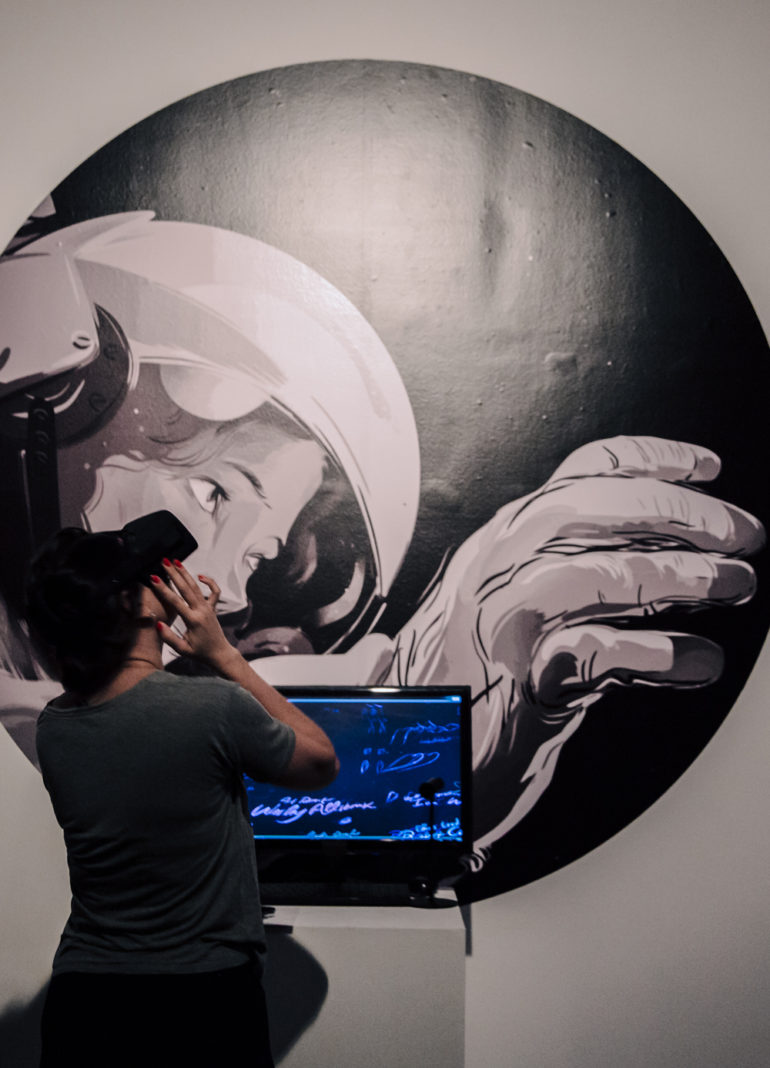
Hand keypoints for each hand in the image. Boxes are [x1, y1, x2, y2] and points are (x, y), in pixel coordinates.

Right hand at [152, 562, 236, 670]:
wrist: (219, 653)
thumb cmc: (199, 653)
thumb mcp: (182, 649)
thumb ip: (169, 638)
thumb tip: (158, 624)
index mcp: (193, 620)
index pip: (176, 601)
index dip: (163, 589)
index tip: (154, 578)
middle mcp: (201, 611)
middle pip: (186, 588)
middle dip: (174, 574)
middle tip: (164, 562)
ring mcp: (208, 608)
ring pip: (196, 587)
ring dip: (186, 574)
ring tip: (176, 562)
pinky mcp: (213, 608)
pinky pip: (214, 592)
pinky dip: (209, 582)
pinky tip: (200, 576)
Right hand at [387, 436, 764, 844]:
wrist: (403, 761)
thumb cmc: (471, 684)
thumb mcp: (514, 609)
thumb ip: (571, 574)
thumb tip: (666, 551)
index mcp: (502, 544)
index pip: (578, 476)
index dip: (651, 460)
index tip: (711, 469)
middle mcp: (495, 570)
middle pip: (587, 509)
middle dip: (677, 511)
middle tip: (744, 534)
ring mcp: (497, 626)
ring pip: (592, 573)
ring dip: (677, 574)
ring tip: (734, 586)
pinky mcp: (512, 686)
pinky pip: (592, 656)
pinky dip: (656, 654)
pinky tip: (698, 661)